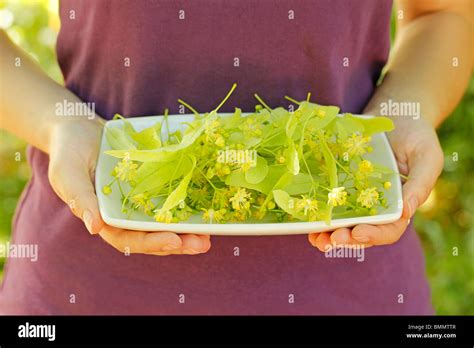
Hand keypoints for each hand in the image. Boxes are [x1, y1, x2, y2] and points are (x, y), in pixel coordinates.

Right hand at [47, 117, 210, 254]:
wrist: (79, 127)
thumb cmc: (68, 150)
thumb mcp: (67, 173)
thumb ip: (81, 199)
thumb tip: (95, 229)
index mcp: (102, 218)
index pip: (127, 239)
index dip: (151, 242)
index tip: (174, 241)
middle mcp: (122, 215)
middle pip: (151, 236)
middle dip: (177, 243)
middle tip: (202, 245)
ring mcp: (137, 202)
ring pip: (163, 223)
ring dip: (186, 233)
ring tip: (207, 237)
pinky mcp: (150, 186)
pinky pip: (168, 201)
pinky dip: (184, 209)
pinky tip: (203, 212)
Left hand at [308, 116, 443, 251]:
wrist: (395, 116)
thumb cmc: (416, 137)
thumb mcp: (427, 157)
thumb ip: (420, 184)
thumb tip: (407, 212)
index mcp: (399, 206)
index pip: (388, 230)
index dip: (373, 235)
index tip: (358, 232)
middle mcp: (375, 207)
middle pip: (360, 232)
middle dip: (344, 239)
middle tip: (329, 240)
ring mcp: (356, 197)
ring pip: (341, 223)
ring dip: (327, 234)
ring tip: (314, 238)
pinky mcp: (339, 184)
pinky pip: (328, 202)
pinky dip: (318, 213)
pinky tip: (306, 219)